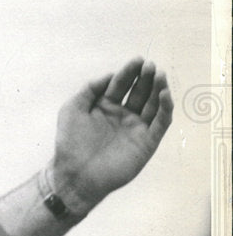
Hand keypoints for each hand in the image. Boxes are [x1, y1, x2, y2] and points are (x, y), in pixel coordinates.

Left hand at [52, 58, 172, 213]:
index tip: (137, 60)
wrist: (75, 174)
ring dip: (158, 89)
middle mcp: (122, 116)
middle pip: (139, 92)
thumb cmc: (70, 143)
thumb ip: (90, 89)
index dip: (129, 72)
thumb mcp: (73, 109)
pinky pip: (160, 123)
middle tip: (150, 66)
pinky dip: (165, 108)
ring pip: (152, 105)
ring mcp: (135, 129)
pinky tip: (164, 94)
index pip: (120, 84)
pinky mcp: (146, 143)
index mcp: (104, 107)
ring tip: (160, 75)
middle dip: (145, 78)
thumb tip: (110, 75)